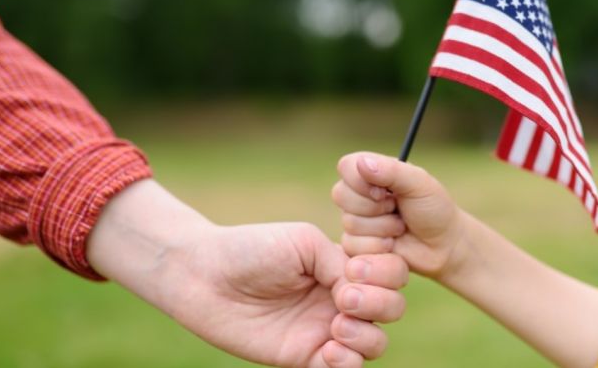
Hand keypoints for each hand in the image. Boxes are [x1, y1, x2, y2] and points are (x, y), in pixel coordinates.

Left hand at [88, 179, 408, 367]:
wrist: (205, 276)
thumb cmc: (253, 249)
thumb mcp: (305, 242)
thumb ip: (340, 263)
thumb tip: (360, 292)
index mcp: (344, 266)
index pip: (391, 273)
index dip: (385, 273)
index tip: (357, 269)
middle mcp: (340, 298)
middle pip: (392, 308)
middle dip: (380, 304)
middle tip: (345, 299)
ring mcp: (325, 329)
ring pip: (375, 342)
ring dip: (366, 336)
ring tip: (337, 327)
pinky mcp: (305, 358)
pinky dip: (347, 363)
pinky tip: (327, 350)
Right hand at [332, 152, 469, 279]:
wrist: (443, 246)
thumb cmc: (434, 209)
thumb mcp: (419, 184)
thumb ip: (392, 170)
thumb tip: (362, 163)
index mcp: (372, 171)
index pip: (346, 167)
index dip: (361, 182)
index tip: (385, 191)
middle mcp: (360, 193)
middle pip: (341, 195)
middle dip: (375, 208)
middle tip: (397, 209)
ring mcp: (356, 219)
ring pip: (349, 223)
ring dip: (381, 228)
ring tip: (400, 227)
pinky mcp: (356, 244)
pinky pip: (353, 245)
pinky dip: (378, 246)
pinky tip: (393, 243)